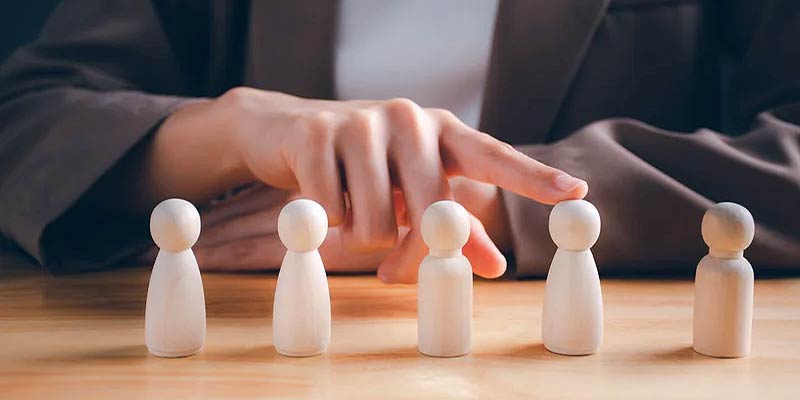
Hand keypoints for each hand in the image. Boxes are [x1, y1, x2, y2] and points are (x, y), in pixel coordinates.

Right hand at [146, 88, 587, 282]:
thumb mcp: (409, 193)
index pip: (492, 156)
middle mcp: (407, 116)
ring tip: (348, 210)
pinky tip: (318, 196)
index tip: (574, 193)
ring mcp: (360, 120)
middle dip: (407, 245)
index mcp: (440, 130)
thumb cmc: (364, 167)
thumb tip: (496, 267)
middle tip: (390, 260)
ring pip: (374, 219)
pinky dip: (325, 220)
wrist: (287, 134)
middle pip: (427, 208)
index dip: (532, 177)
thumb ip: (454, 227)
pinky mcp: (316, 134)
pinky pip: (330, 210)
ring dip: (360, 234)